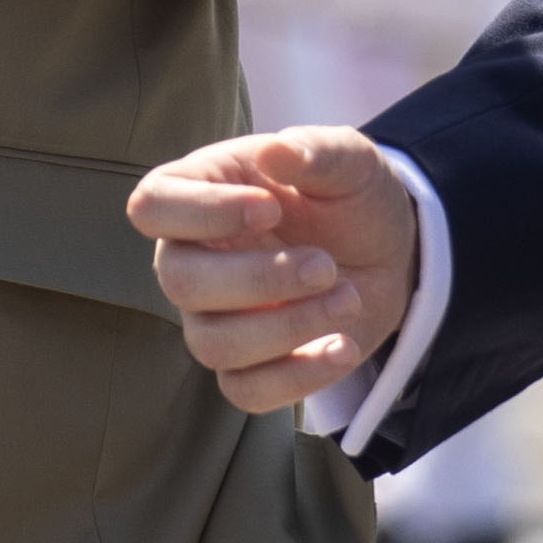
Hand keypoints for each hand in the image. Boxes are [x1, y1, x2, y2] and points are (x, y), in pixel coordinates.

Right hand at [129, 126, 419, 413]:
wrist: (390, 252)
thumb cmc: (350, 196)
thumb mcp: (349, 160)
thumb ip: (315, 151)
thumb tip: (276, 150)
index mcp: (200, 192)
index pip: (152, 205)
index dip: (202, 212)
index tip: (270, 208)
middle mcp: (193, 257)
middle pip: (179, 281)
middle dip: (260, 278)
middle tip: (327, 265)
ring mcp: (215, 317)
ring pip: (212, 344)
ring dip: (287, 327)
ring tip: (349, 299)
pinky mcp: (250, 366)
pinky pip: (245, 392)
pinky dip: (298, 377)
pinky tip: (343, 346)